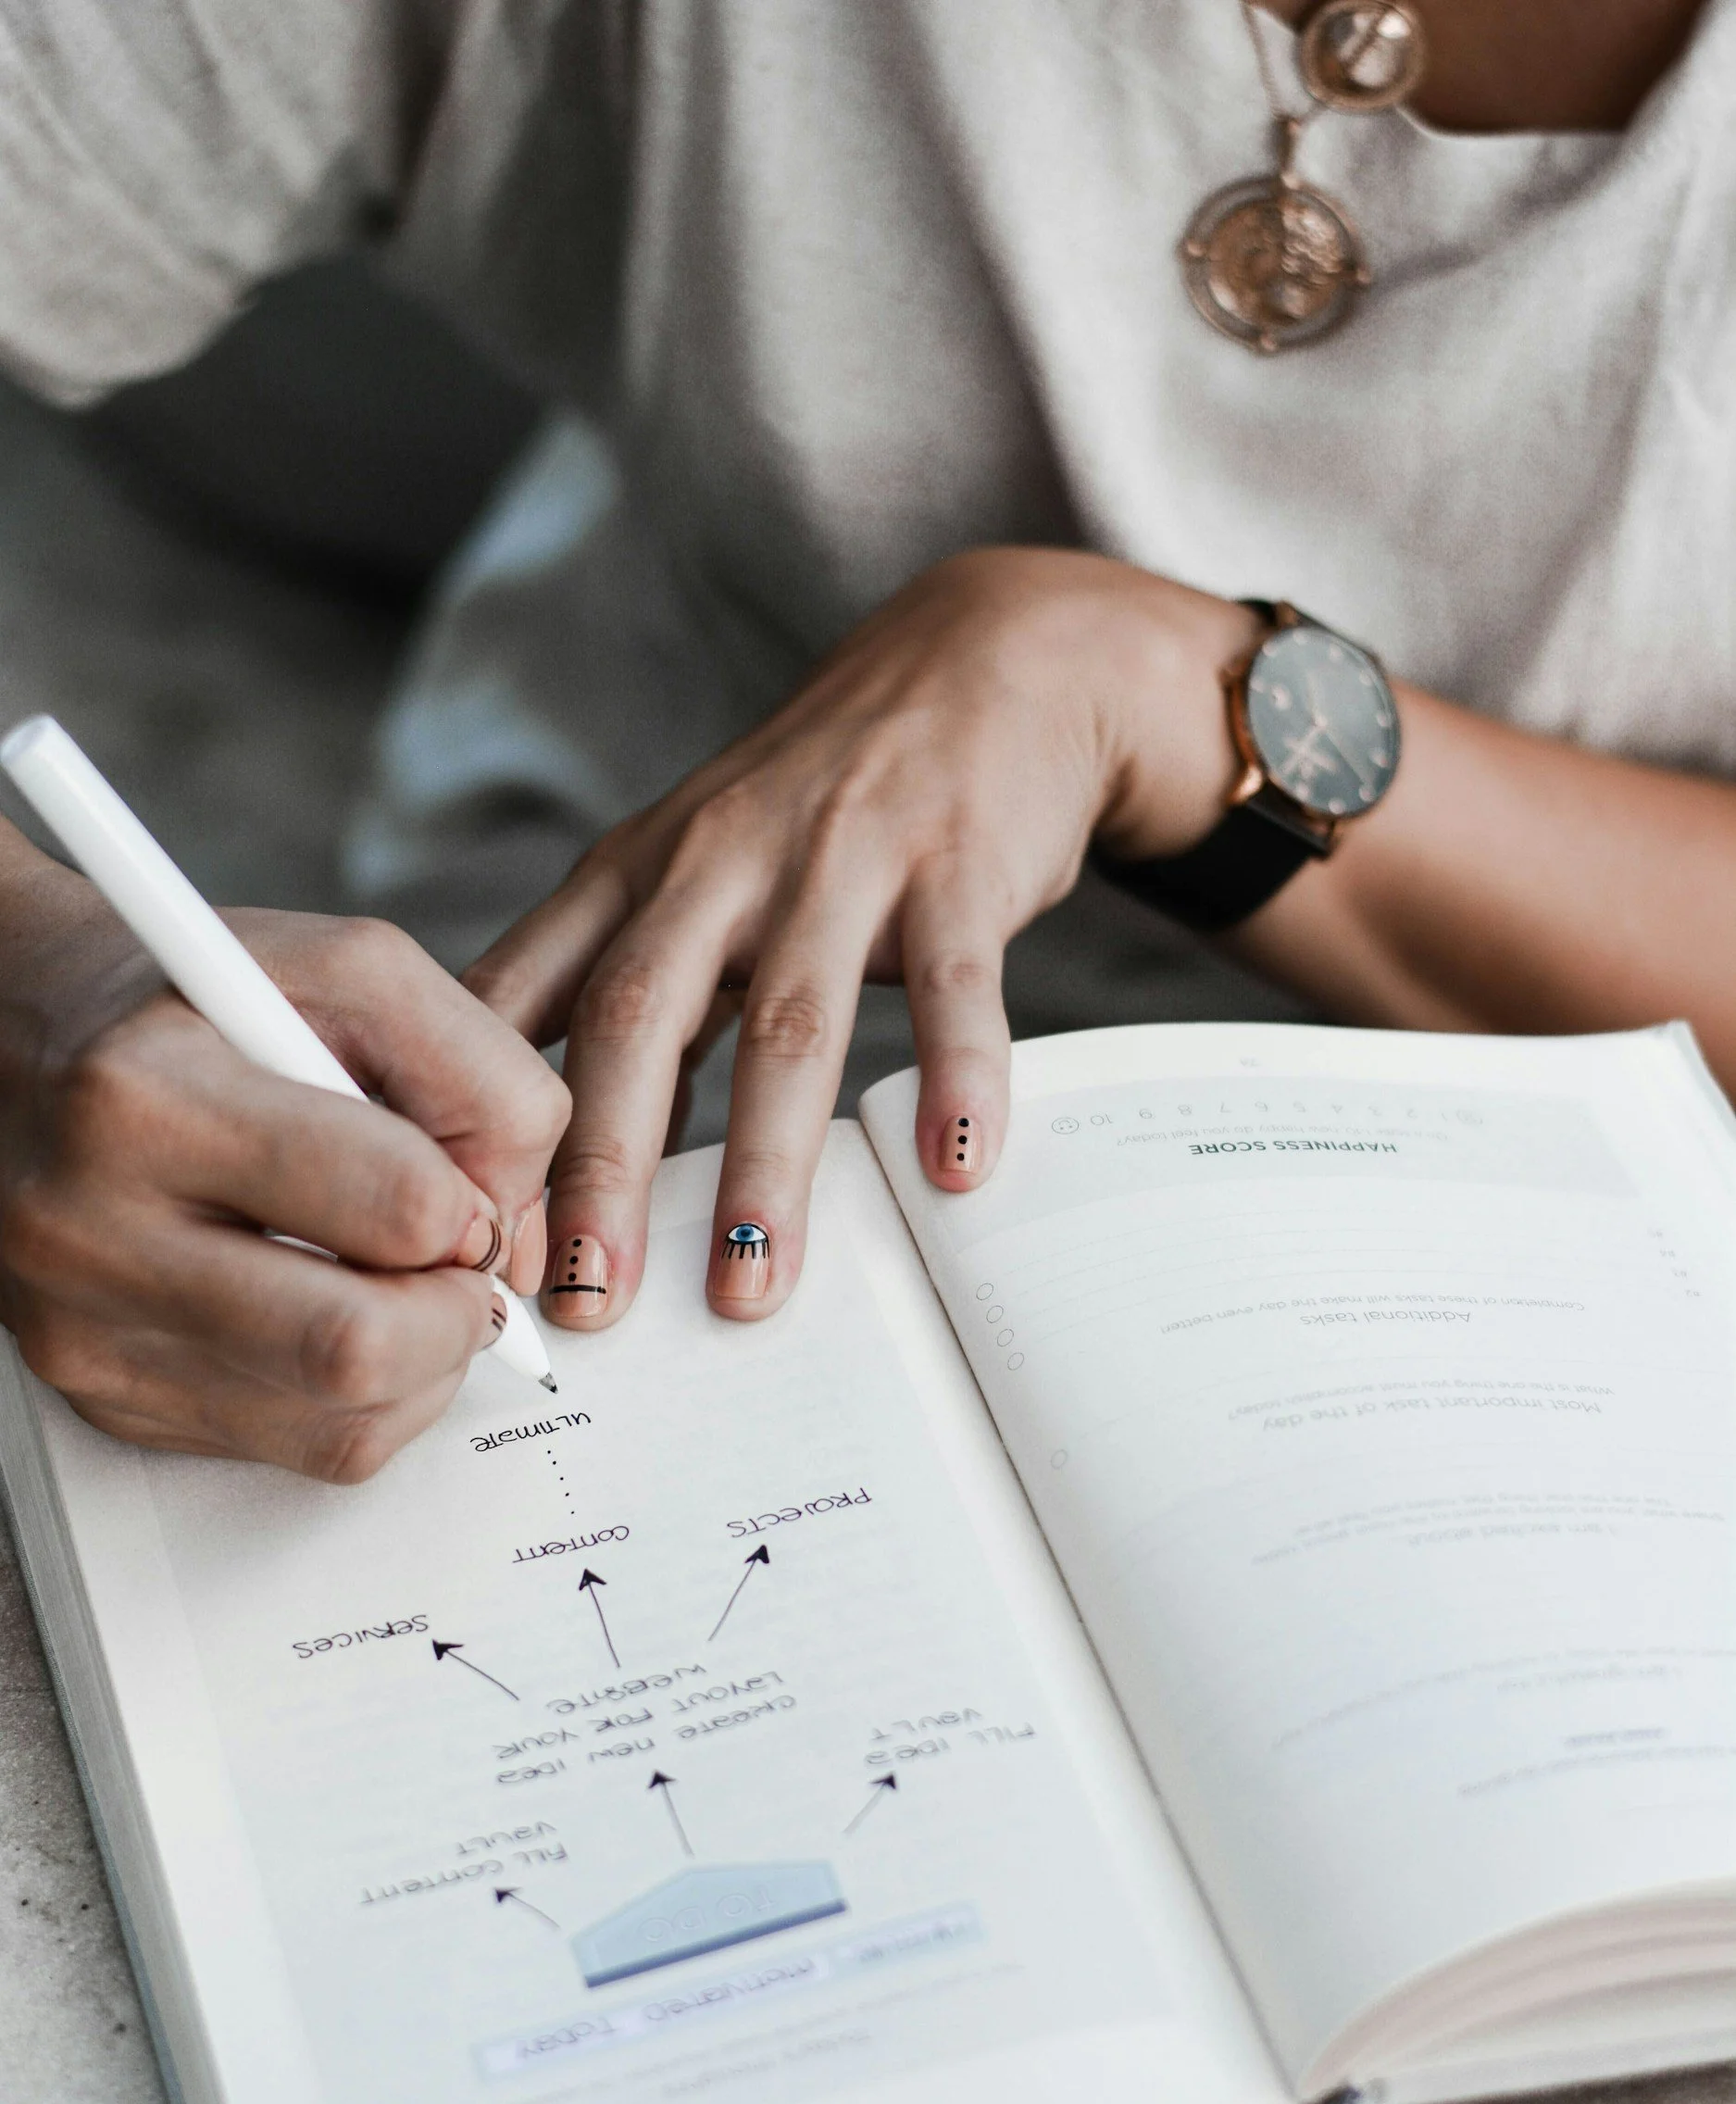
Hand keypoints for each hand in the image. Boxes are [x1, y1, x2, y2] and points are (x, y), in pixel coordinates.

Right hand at [0, 841, 569, 1478]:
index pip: (396, 1208)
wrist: (10, 1034)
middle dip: (459, 1314)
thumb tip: (513, 1226)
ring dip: (424, 1368)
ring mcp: (86, 1336)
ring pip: (339, 1429)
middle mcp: (92, 1231)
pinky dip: (359, 1397)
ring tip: (404, 1283)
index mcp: (145, 1098)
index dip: (473, 1204)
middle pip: (359, 1352)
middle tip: (457, 1263)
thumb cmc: (182, 995)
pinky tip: (337, 1310)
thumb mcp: (345, 967)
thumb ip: (474, 1070)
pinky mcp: (103, 1401)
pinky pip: (292, 1451)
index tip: (461, 1185)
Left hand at [467, 548, 1255, 1330]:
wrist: (979, 661)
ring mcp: (840, 857)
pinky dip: (955, 1074)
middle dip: (603, 1169)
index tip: (468, 1247)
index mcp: (633, 875)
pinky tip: (954, 1167)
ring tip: (748, 1288)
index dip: (483, 1123)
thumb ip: (617, 991)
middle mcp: (718, 861)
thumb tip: (544, 1151)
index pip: (529, 1002)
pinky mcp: (957, 863)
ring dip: (765, 1163)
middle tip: (583, 1299)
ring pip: (789, 1023)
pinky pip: (951, 983)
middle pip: (637, 1019)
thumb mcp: (684, 871)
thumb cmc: (816, 802)